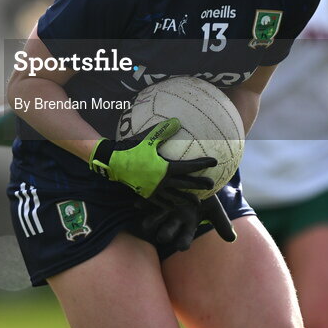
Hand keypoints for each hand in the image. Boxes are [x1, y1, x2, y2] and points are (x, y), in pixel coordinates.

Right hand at [88, 118, 214, 198]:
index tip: (214, 162)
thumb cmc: (130, 149)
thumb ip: (163, 131)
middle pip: (185, 185)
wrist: (113, 162)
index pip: (188, 167)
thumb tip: (177, 122)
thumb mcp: (147, 138)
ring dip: (186, 200)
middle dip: (199, 186)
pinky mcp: (146, 195)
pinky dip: (169, 204)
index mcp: (165, 168)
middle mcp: (162, 182)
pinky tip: (174, 206)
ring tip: (196, 203)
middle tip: (211, 186)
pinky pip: (161, 202)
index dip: (202, 164)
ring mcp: (154, 190)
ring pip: (175, 198)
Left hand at [141, 193, 236, 251]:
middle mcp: (174, 220)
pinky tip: (138, 204)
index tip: (181, 246)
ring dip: (151, 221)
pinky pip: (148, 202)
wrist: (195, 177)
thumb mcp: (214, 207)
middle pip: (168, 230)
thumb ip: (221, 223)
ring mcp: (164, 209)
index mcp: (188, 225)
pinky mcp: (156, 198)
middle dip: (165, 233)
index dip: (183, 242)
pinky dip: (143, 204)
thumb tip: (232, 239)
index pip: (185, 238)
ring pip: (157, 218)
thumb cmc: (206, 195)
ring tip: (145, 224)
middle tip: (162, 236)